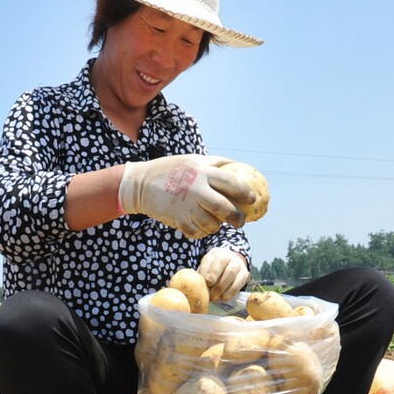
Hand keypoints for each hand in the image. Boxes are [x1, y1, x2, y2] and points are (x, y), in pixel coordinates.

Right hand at [118, 155, 256, 238]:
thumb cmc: (171, 170)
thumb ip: (216, 163)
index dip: (246, 194)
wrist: (140, 184)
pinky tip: (199, 225)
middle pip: (225, 209)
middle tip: (240, 221)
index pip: (232, 184)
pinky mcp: (178, 221)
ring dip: (217, 226)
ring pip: (213, 225)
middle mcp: (197, 189)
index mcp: (202, 172)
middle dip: (237, 218)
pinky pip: (198, 233)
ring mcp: (187, 207)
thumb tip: (239, 167)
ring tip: (215, 222)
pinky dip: (202, 232)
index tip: (252, 200)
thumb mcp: (194, 160)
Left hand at [198, 247, 249, 300]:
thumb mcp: (205, 267)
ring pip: (232, 275)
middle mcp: (229, 256)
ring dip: (223, 288)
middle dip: (217, 283)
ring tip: (215, 297)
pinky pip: (239, 284)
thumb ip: (201, 274)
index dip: (211, 272)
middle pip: (225, 268)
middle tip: (210, 295)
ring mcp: (238, 265)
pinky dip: (231, 292)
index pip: (215, 261)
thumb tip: (194, 286)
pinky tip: (224, 297)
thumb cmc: (212, 268)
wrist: (230, 262)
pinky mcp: (245, 274)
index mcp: (216, 253)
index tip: (207, 282)